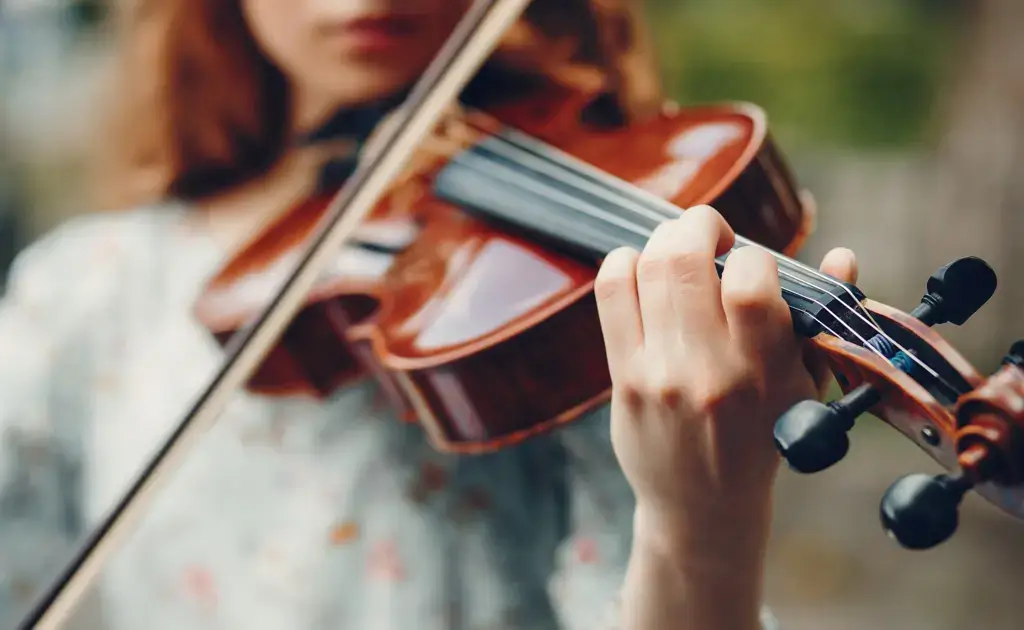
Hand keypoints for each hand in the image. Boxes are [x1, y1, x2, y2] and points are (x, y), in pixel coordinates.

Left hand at [594, 205, 857, 561]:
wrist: (702, 505)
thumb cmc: (761, 438)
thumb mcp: (804, 387)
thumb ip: (823, 319)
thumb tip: (843, 255)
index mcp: (762, 372)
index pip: (750, 283)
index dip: (754, 256)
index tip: (755, 267)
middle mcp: (706, 370)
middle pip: (685, 260)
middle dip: (701, 225)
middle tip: (713, 234)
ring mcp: (658, 373)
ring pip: (647, 268)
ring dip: (666, 239)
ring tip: (684, 249)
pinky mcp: (623, 376)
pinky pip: (611, 292)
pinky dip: (625, 262)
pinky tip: (644, 268)